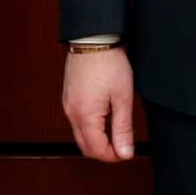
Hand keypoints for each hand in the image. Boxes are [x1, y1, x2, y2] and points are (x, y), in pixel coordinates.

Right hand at [62, 48, 135, 162]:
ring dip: (97, 139)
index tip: (128, 152)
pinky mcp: (68, 97)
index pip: (97, 150)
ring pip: (80, 135)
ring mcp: (67, 105)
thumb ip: (123, 128)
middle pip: (86, 147)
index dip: (114, 156)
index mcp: (85, 116)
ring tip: (117, 128)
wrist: (92, 38)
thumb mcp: (123, 97)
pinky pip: (77, 121)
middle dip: (104, 151)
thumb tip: (125, 153)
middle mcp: (72, 113)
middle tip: (123, 144)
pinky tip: (105, 116)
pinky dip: (90, 127)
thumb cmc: (109, 63)